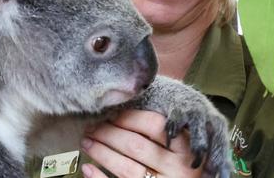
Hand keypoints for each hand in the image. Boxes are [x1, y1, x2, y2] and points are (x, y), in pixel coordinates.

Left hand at [80, 109, 203, 177]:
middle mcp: (178, 169)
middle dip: (108, 133)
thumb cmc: (184, 163)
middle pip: (136, 145)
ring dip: (101, 152)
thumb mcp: (184, 146)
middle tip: (91, 125)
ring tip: (86, 141)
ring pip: (125, 167)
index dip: (129, 117)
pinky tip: (87, 167)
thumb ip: (166, 129)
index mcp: (187, 149)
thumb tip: (126, 105)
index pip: (155, 125)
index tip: (111, 112)